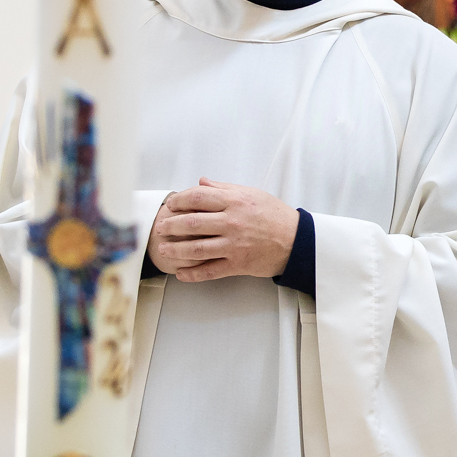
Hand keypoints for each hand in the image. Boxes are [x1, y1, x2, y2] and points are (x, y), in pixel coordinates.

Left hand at [147, 178, 298, 283]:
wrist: (295, 240)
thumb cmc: (274, 215)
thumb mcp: (251, 194)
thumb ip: (224, 188)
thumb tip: (201, 182)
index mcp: (234, 202)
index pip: (198, 198)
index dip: (180, 201)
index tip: (171, 204)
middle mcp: (232, 222)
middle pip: (191, 223)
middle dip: (171, 226)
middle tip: (161, 227)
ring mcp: (233, 245)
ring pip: (196, 248)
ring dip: (175, 249)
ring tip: (163, 249)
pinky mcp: (237, 264)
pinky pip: (209, 270)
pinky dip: (192, 274)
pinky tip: (181, 273)